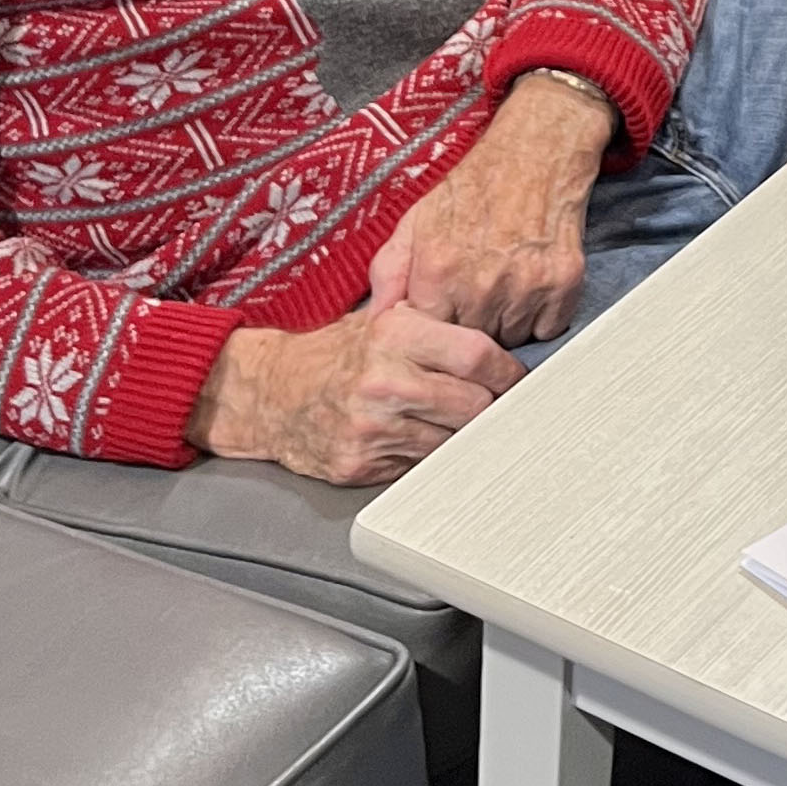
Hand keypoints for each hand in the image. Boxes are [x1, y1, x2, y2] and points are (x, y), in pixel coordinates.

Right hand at [188, 303, 523, 485]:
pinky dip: (429, 456)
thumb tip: (503, 344)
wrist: (269, 393)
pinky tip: (418, 439)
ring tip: (454, 423)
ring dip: (462, 436)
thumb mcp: (383, 319)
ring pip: (452, 441)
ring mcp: (372, 427)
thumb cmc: (337, 354)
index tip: (517, 380)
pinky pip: (420, 466)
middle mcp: (384, 380)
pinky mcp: (361, 464)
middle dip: (493, 408)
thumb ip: (437, 327)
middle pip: (473, 405)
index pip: (477, 354)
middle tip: (499, 407)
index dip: (508, 371)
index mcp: (394, 334)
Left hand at [364, 74, 611, 346]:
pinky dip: (539, 316)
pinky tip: (530, 282)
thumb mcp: (417, 218)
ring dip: (505, 322)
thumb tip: (375, 320)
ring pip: (509, 340)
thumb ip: (389, 271)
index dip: (434, 326)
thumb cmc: (472, 185)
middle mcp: (482, 285)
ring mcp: (526, 287)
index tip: (442, 308)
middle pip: (470, 344)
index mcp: (439, 271)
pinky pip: (547, 329)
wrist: (536, 151)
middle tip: (476, 290)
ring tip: (503, 282)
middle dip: (470, 325)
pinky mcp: (564, 285)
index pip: (428, 338)